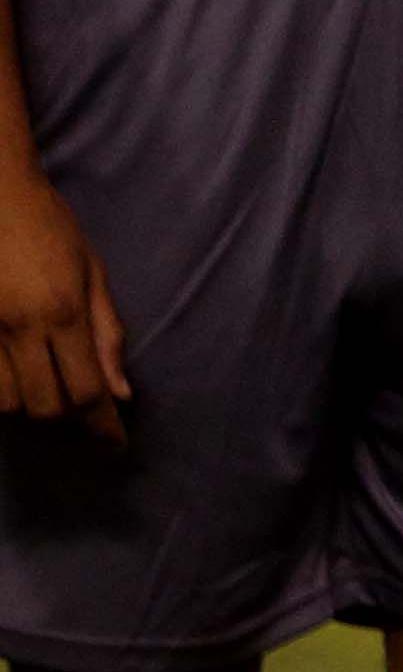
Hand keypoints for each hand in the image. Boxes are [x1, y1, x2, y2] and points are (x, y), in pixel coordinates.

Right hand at [0, 164, 126, 440]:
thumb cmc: (48, 224)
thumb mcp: (92, 270)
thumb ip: (106, 332)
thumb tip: (122, 393)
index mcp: (62, 312)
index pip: (88, 390)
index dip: (104, 427)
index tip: (115, 447)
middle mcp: (19, 328)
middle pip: (45, 406)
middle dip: (67, 415)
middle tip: (80, 401)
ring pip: (6, 403)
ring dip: (30, 401)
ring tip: (44, 380)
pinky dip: (0, 388)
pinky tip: (14, 372)